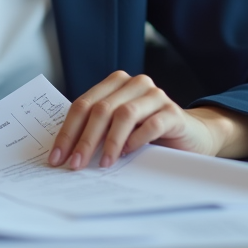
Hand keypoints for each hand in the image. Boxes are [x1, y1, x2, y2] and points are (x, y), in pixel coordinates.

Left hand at [46, 71, 214, 168]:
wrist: (190, 135)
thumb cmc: (147, 132)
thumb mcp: (117, 127)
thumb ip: (97, 129)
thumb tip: (65, 153)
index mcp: (115, 83)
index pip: (83, 105)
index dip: (68, 132)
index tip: (57, 157)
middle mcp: (134, 83)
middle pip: (100, 110)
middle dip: (84, 139)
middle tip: (75, 164)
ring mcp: (154, 95)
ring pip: (124, 114)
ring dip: (110, 142)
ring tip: (102, 164)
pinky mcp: (172, 111)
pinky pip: (151, 124)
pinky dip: (136, 140)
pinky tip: (128, 154)